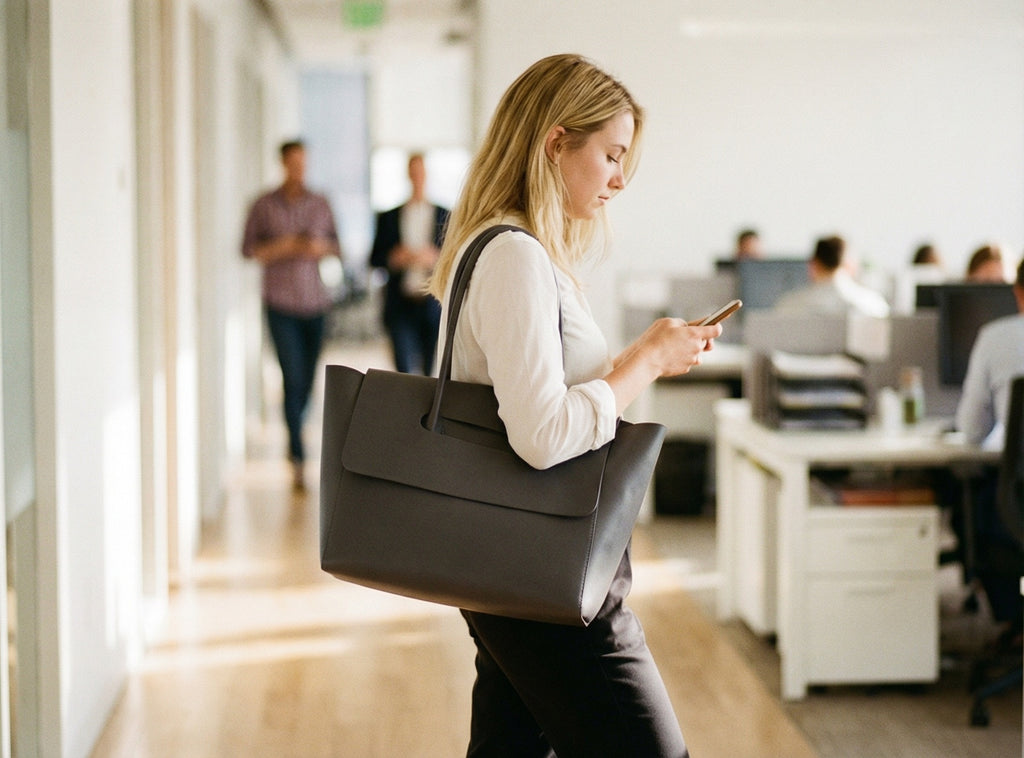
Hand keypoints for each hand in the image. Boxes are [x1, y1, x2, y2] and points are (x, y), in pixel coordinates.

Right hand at [605, 318, 720, 415]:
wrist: (647, 360)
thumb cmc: (655, 339)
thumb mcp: (667, 322)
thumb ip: (682, 323)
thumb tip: (686, 328)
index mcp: (694, 334)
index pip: (716, 330)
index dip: (716, 326)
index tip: (716, 325)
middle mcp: (696, 347)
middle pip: (705, 341)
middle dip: (697, 338)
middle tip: (685, 335)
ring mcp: (692, 360)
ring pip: (696, 352)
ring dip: (689, 348)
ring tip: (674, 346)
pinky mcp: (685, 369)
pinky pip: (688, 361)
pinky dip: (682, 357)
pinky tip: (670, 355)